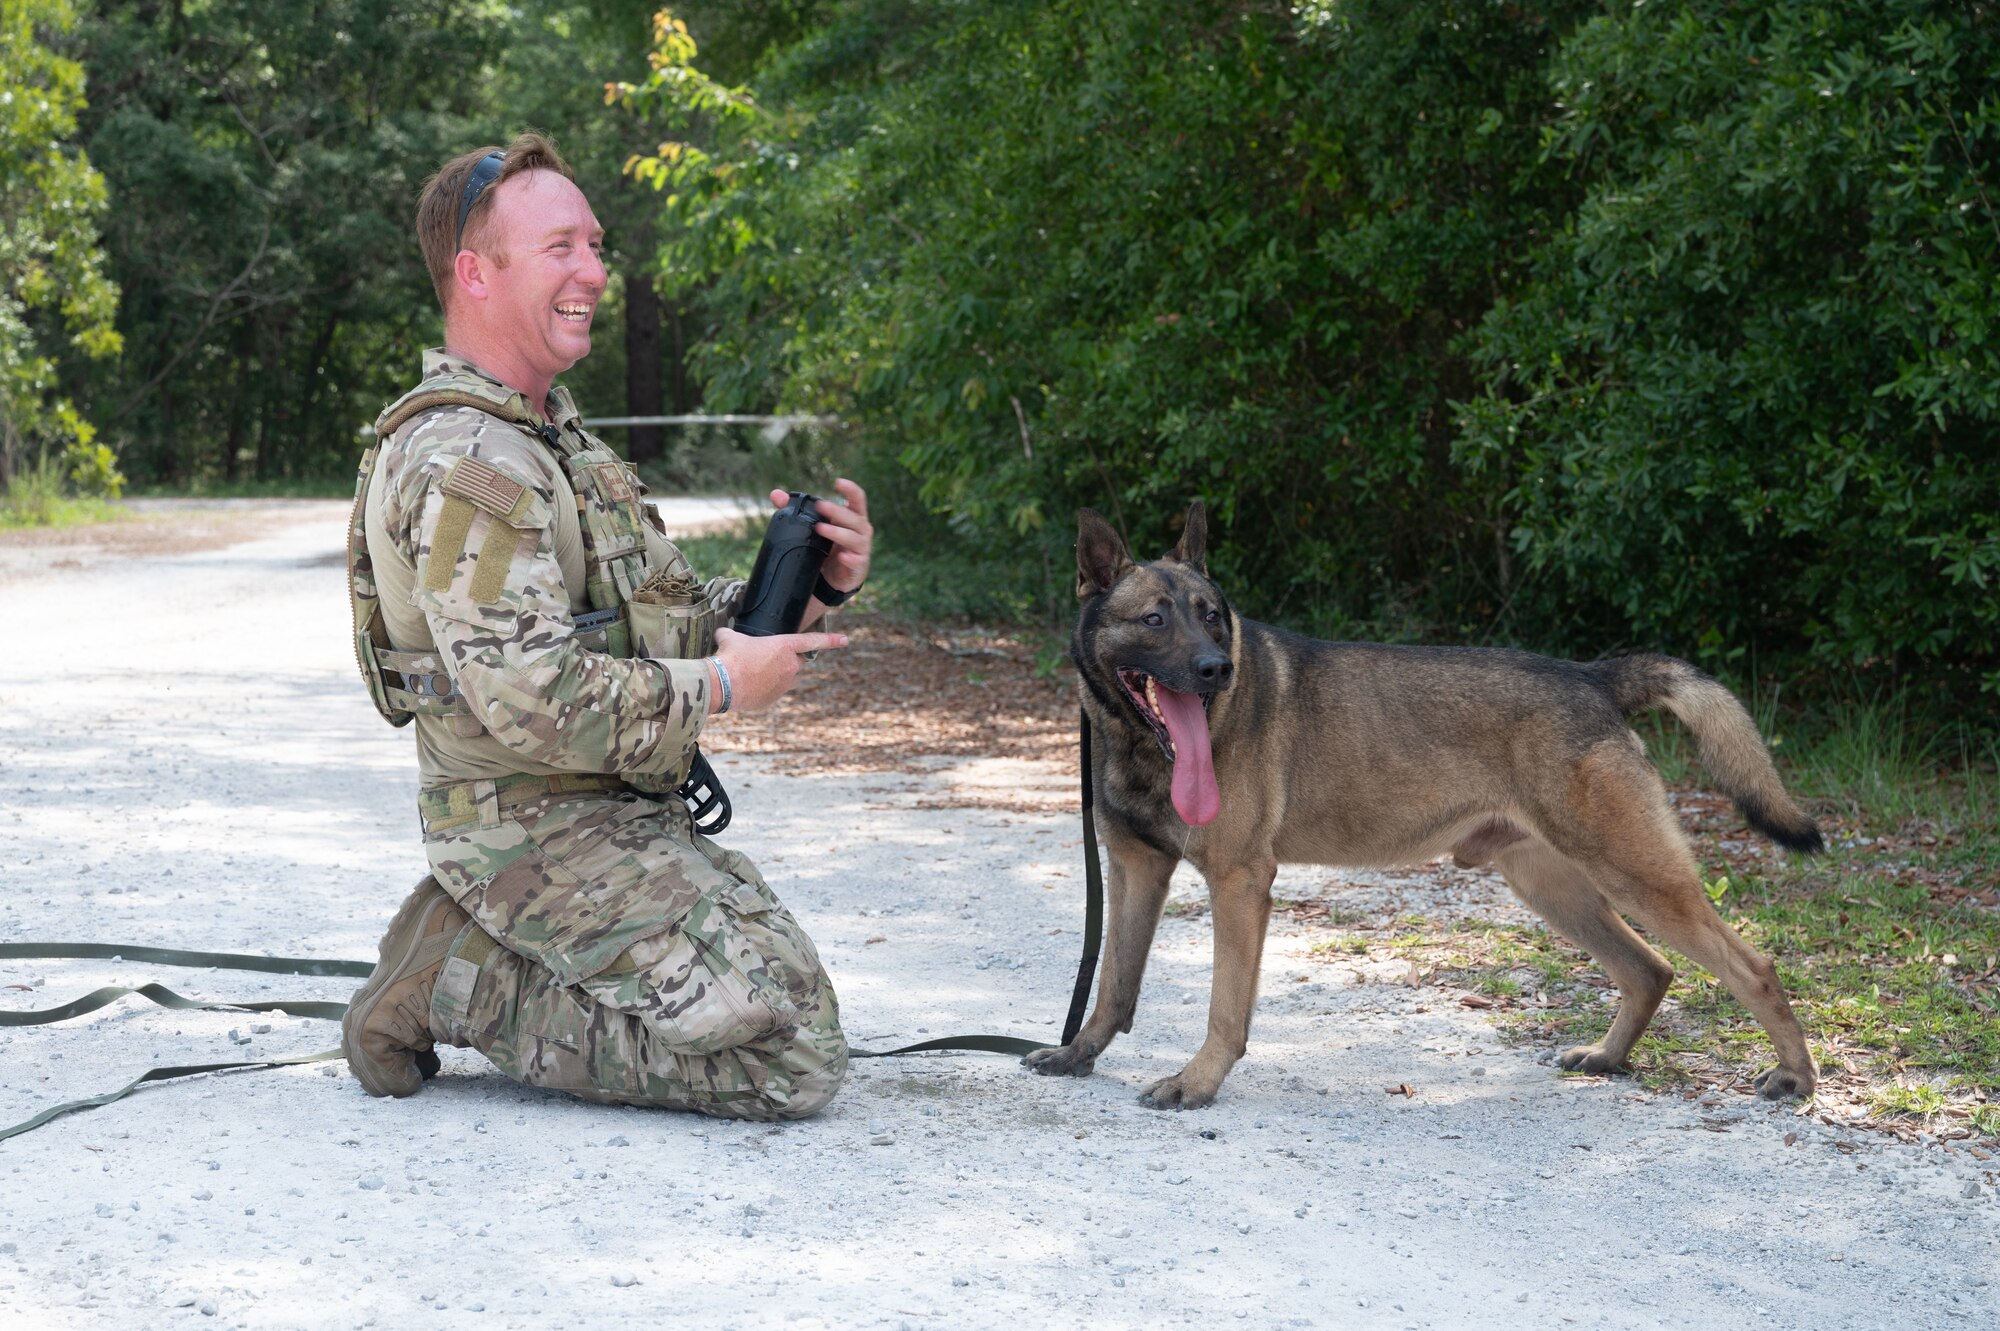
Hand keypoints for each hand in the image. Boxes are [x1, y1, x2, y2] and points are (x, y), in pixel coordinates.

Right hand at [709, 625, 847, 713]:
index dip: (831, 640)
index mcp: (784, 646)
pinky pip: (776, 691)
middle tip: (764, 658)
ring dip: (779, 674)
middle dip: (786, 659)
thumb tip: (722, 632)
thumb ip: (731, 633)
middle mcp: (790, 665)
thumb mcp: (729, 637)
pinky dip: (766, 688)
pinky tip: (749, 685)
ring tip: (755, 672)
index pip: (813, 641)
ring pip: (788, 677)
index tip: (845, 640)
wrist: (722, 685)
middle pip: (797, 661)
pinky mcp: (774, 698)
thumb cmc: (728, 657)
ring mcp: (784, 684)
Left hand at [771, 478, 871, 609]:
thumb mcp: (817, 527)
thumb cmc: (830, 545)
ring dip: (837, 532)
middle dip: (836, 511)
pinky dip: (849, 559)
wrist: (839, 577)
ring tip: (820, 529)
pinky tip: (841, 557)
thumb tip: (776, 494)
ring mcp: (861, 548)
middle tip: (819, 505)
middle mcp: (861, 530)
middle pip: (853, 517)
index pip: (858, 499)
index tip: (837, 482)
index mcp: (853, 517)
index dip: (850, 490)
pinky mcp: (859, 565)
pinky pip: (856, 561)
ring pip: (853, 538)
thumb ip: (798, 510)